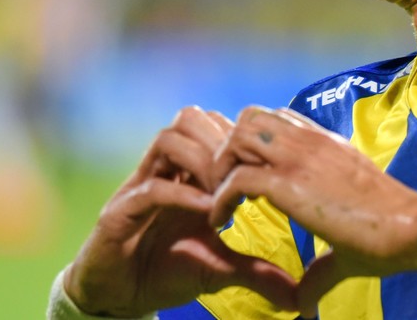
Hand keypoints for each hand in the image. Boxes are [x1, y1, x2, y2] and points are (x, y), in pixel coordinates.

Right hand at [66, 107, 297, 316]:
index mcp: (189, 174)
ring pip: (168, 139)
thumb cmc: (168, 270)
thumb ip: (256, 272)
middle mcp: (164, 171)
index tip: (266, 167)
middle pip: (191, 119)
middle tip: (243, 176)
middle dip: (223, 142)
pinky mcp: (119, 212)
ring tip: (223, 193)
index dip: (242, 140)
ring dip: (202, 160)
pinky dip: (182, 194)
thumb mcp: (220, 268)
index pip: (215, 127)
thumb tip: (297, 297)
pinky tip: (207, 212)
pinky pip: (150, 188)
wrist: (120, 297)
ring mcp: (140, 186)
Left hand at [208, 106, 416, 316]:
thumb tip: (305, 306)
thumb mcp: (344, 243)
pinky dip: (220, 198)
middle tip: (226, 187)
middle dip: (229, 149)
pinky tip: (220, 223)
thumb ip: (319, 269)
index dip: (253, 146)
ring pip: (239, 135)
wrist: (411, 229)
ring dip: (221, 167)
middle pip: (250, 117)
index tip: (245, 182)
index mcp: (325, 146)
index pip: (277, 119)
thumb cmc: (388, 237)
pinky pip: (237, 177)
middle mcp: (310, 142)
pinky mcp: (290, 182)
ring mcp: (300, 158)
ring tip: (222, 202)